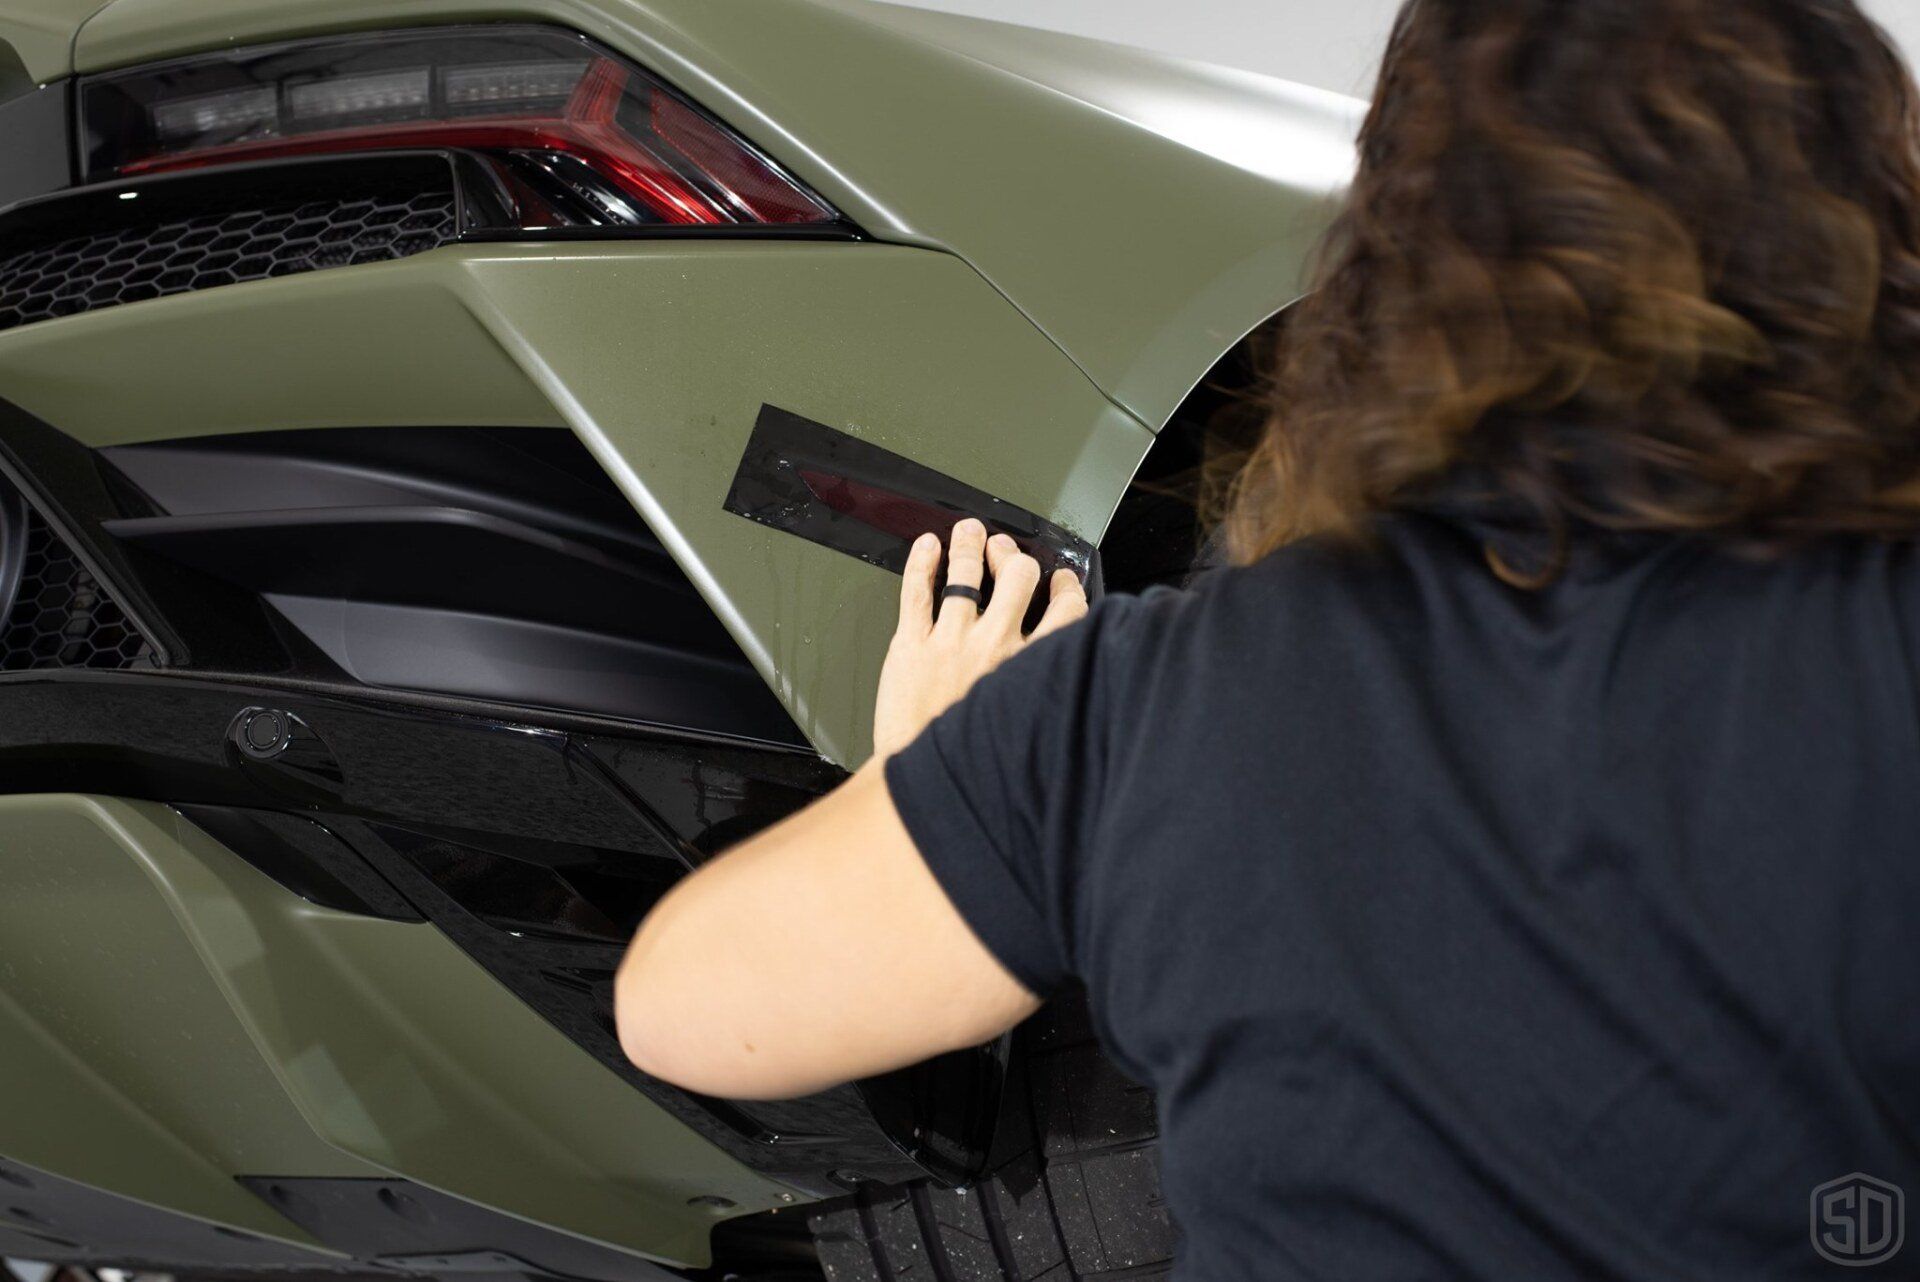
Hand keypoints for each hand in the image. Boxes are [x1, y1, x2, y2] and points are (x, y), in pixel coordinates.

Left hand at [872, 518, 1088, 757]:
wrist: (923, 783)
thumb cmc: (975, 761)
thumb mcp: (1026, 723)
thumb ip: (1043, 687)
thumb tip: (1059, 668)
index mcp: (1028, 667)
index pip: (1065, 611)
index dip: (1066, 587)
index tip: (1062, 580)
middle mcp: (994, 647)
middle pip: (1018, 578)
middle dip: (1014, 556)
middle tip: (1005, 551)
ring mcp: (951, 641)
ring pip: (965, 575)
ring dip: (969, 545)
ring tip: (969, 533)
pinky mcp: (910, 645)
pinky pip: (916, 591)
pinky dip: (920, 562)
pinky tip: (927, 546)